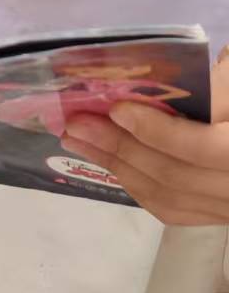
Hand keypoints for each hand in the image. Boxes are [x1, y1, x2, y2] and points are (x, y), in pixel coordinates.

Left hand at [63, 47, 228, 224]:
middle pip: (178, 174)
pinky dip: (137, 184)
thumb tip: (149, 77)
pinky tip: (111, 161)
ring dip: (119, 167)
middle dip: (122, 147)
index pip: (206, 147)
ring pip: (171, 197)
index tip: (119, 108)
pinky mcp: (220, 215)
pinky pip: (174, 209)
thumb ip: (216, 81)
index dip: (160, 131)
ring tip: (81, 139)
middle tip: (78, 123)